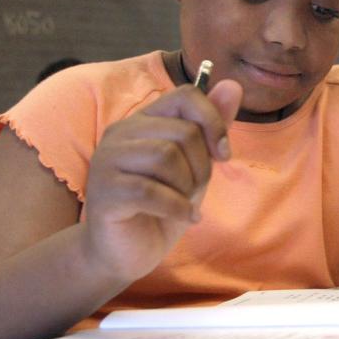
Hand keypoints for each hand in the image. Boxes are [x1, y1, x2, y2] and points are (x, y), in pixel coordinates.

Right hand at [81, 80, 240, 280]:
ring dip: (186, 187)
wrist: (124, 252)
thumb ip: (210, 127)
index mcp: (143, 121)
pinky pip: (150, 191)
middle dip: (202, 166)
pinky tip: (182, 218)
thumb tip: (233, 86)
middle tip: (194, 190)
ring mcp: (107, 161)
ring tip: (182, 203)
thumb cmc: (160, 207)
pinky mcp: (104, 192)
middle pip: (182, 131)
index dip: (213, 122)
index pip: (185, 95)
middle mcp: (120, 133)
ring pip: (166, 156)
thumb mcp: (195, 165)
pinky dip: (176, 208)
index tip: (223, 153)